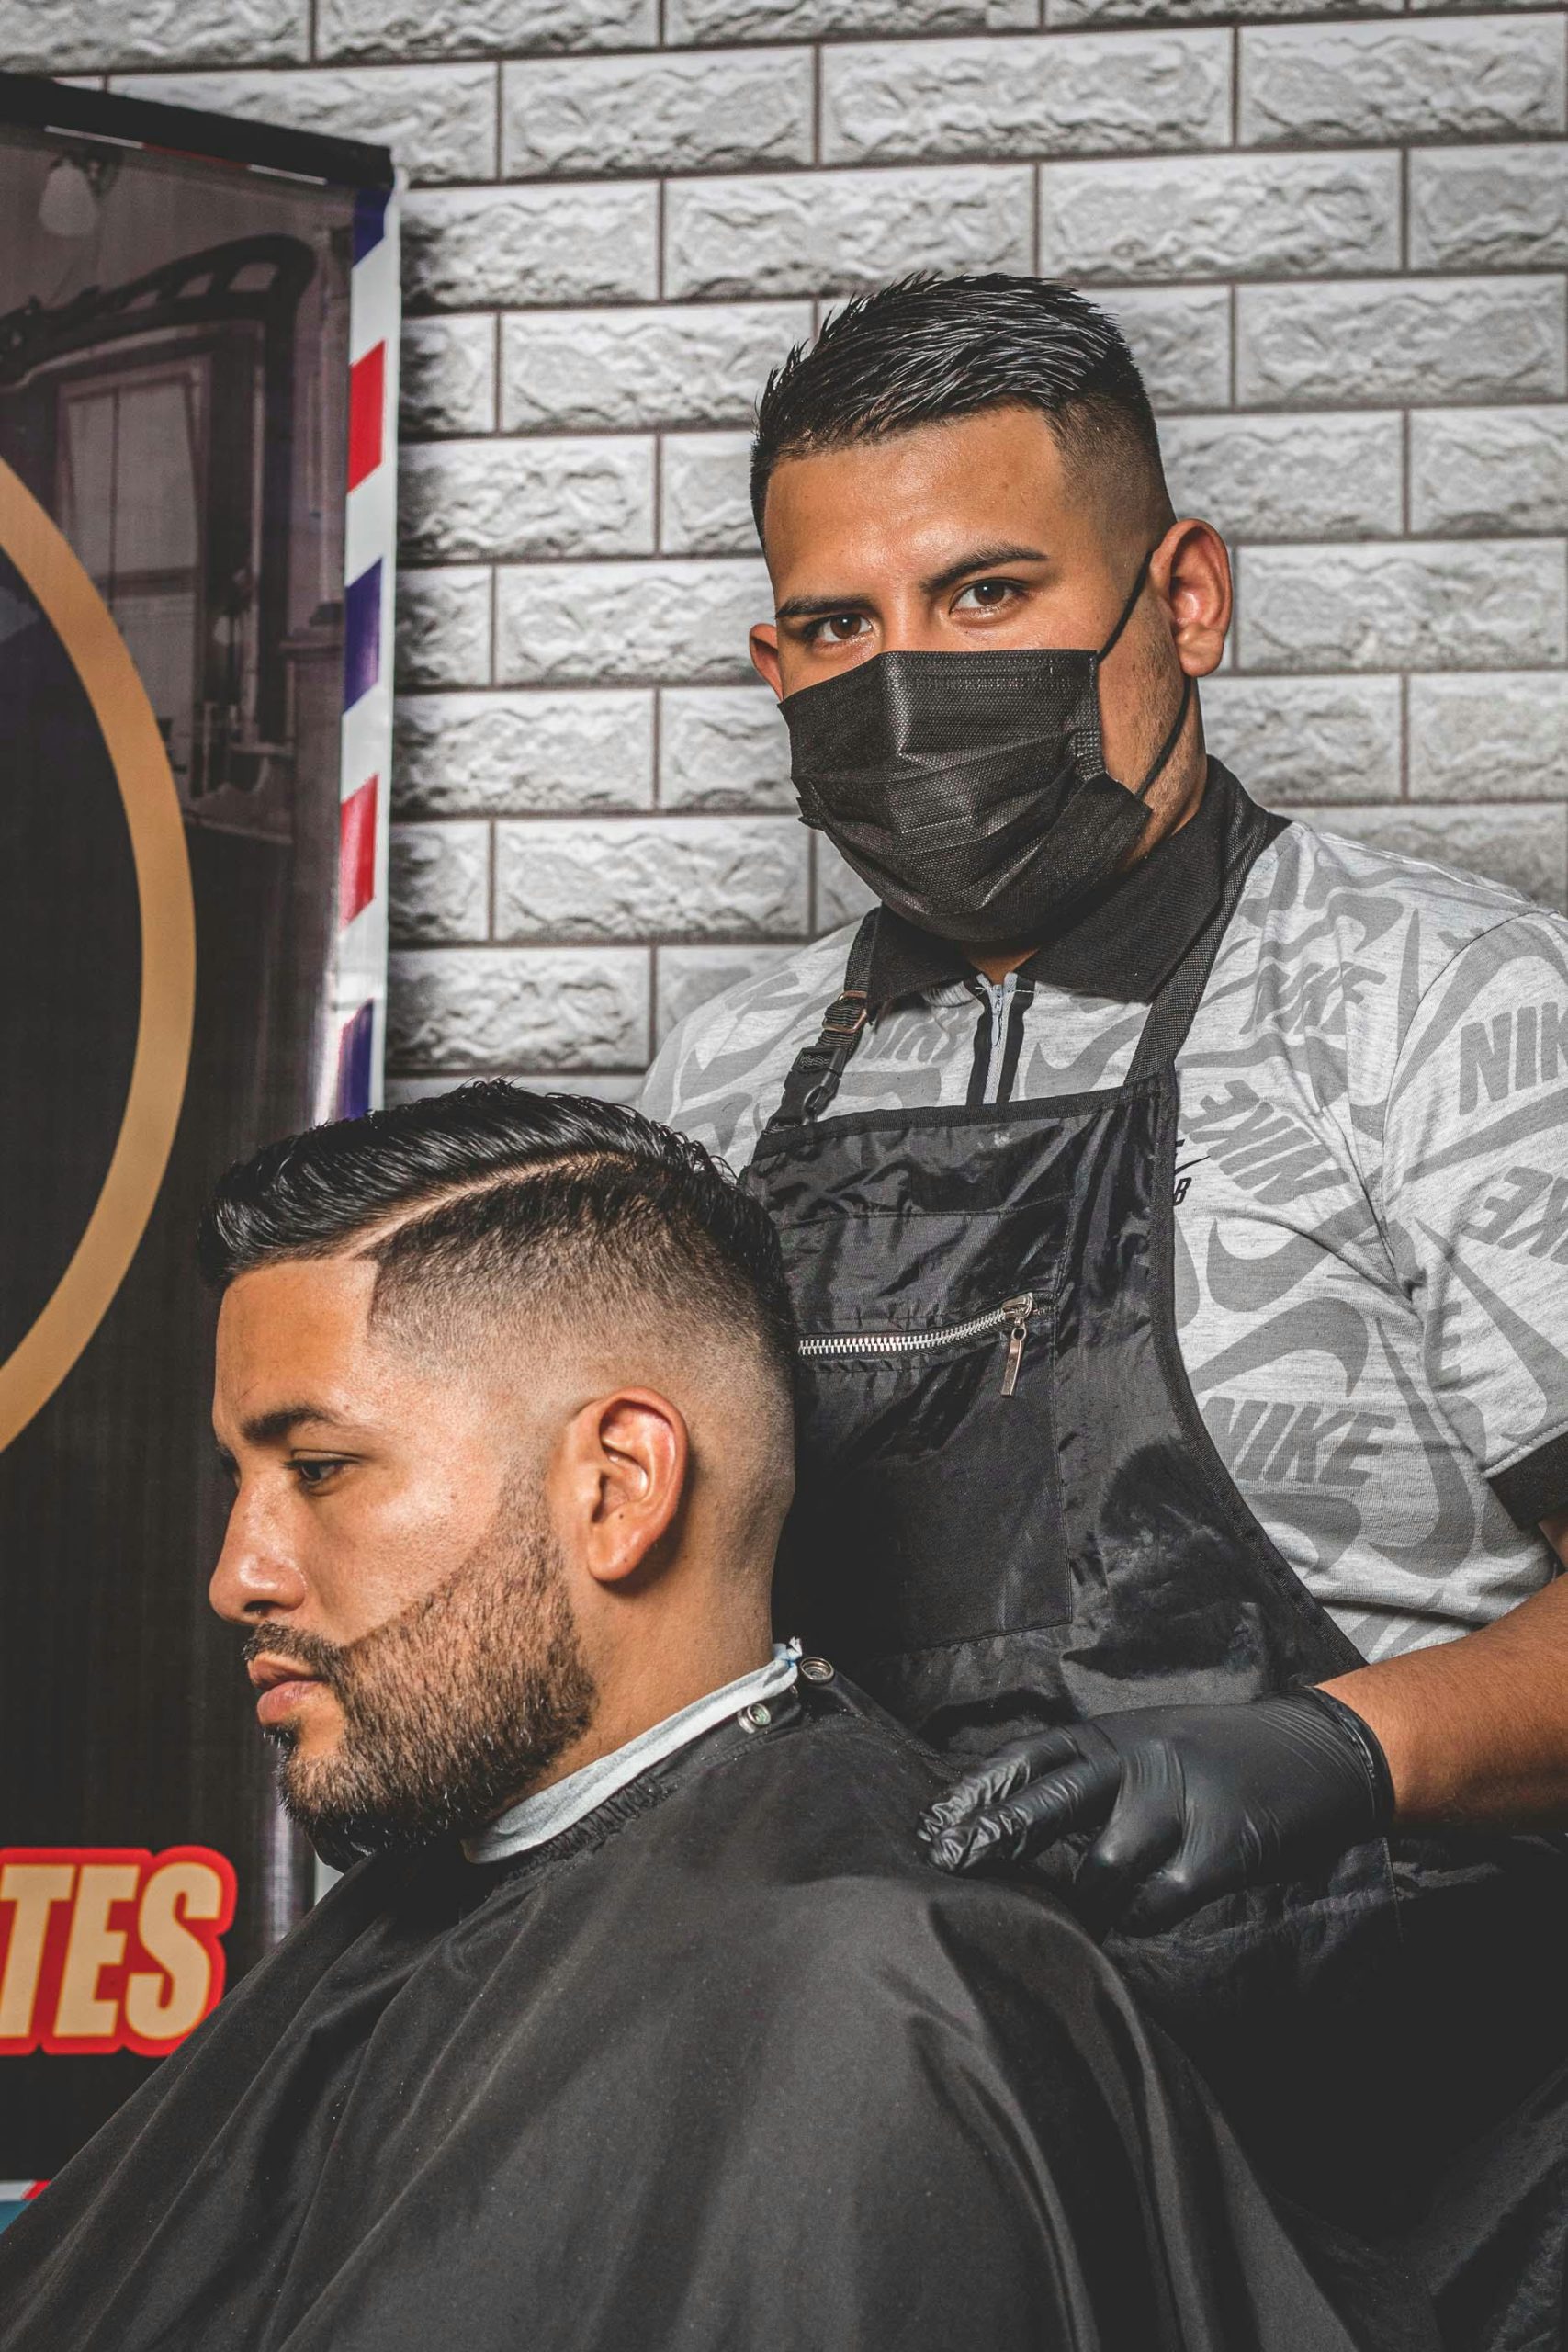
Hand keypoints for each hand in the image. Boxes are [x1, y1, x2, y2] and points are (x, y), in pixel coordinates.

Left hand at [920, 1689, 1393, 1932]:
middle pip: (1047, 1805)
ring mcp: (1178, 1805)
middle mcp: (1138, 1762)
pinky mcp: (1217, 1850)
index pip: (1030, 1759)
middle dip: (993, 1839)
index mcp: (1116, 1734)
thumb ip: (1094, 1772)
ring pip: (1099, 1869)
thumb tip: (1020, 1811)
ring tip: (1055, 1924)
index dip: (980, 1792)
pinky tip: (1133, 1922)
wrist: (1316, 1752)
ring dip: (1074, 1904)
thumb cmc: (1217, 1754)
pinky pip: (1156, 1902)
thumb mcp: (1150, 1740)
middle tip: (947, 1866)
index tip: (938, 1823)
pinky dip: (1138, 1919)